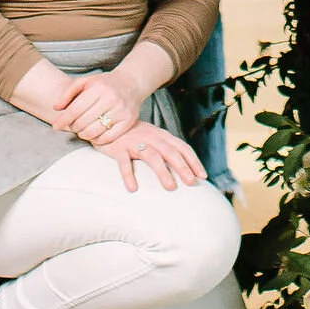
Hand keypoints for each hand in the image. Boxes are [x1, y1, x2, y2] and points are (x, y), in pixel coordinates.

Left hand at [54, 72, 140, 143]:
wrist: (131, 83)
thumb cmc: (104, 84)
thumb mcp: (85, 82)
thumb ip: (68, 93)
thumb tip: (55, 108)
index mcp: (98, 88)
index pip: (76, 109)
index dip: (63, 119)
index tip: (56, 126)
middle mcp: (111, 99)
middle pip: (83, 122)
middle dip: (73, 127)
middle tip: (71, 127)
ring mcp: (121, 111)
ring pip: (94, 132)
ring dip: (83, 134)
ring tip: (81, 130)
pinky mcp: (128, 121)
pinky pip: (108, 137)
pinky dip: (97, 139)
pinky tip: (93, 134)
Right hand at [77, 109, 205, 193]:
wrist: (107, 120)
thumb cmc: (133, 135)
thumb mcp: (152, 138)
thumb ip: (166, 149)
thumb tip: (185, 169)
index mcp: (162, 136)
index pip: (182, 147)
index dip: (193, 161)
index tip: (202, 176)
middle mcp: (151, 137)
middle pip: (171, 152)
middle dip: (183, 167)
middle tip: (192, 183)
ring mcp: (135, 142)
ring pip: (152, 156)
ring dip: (162, 172)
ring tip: (170, 187)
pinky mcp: (119, 148)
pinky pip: (124, 162)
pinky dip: (128, 175)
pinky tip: (133, 188)